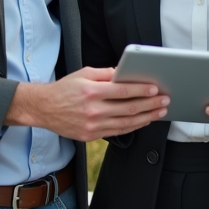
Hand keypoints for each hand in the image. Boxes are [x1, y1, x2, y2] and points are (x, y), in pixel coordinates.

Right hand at [5, 67, 168, 141]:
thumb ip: (105, 73)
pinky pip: (117, 131)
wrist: (43, 108)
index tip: (155, 89)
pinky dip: (132, 126)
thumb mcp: (83, 73)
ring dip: (146, 117)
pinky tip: (143, 121)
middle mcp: (93, 110)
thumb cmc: (64, 89)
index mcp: (91, 92)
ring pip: (126, 123)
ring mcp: (92, 125)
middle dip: (150, 104)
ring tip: (159, 112)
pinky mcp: (91, 136)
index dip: (141, 90)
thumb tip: (125, 73)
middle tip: (164, 100)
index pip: (122, 91)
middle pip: (128, 108)